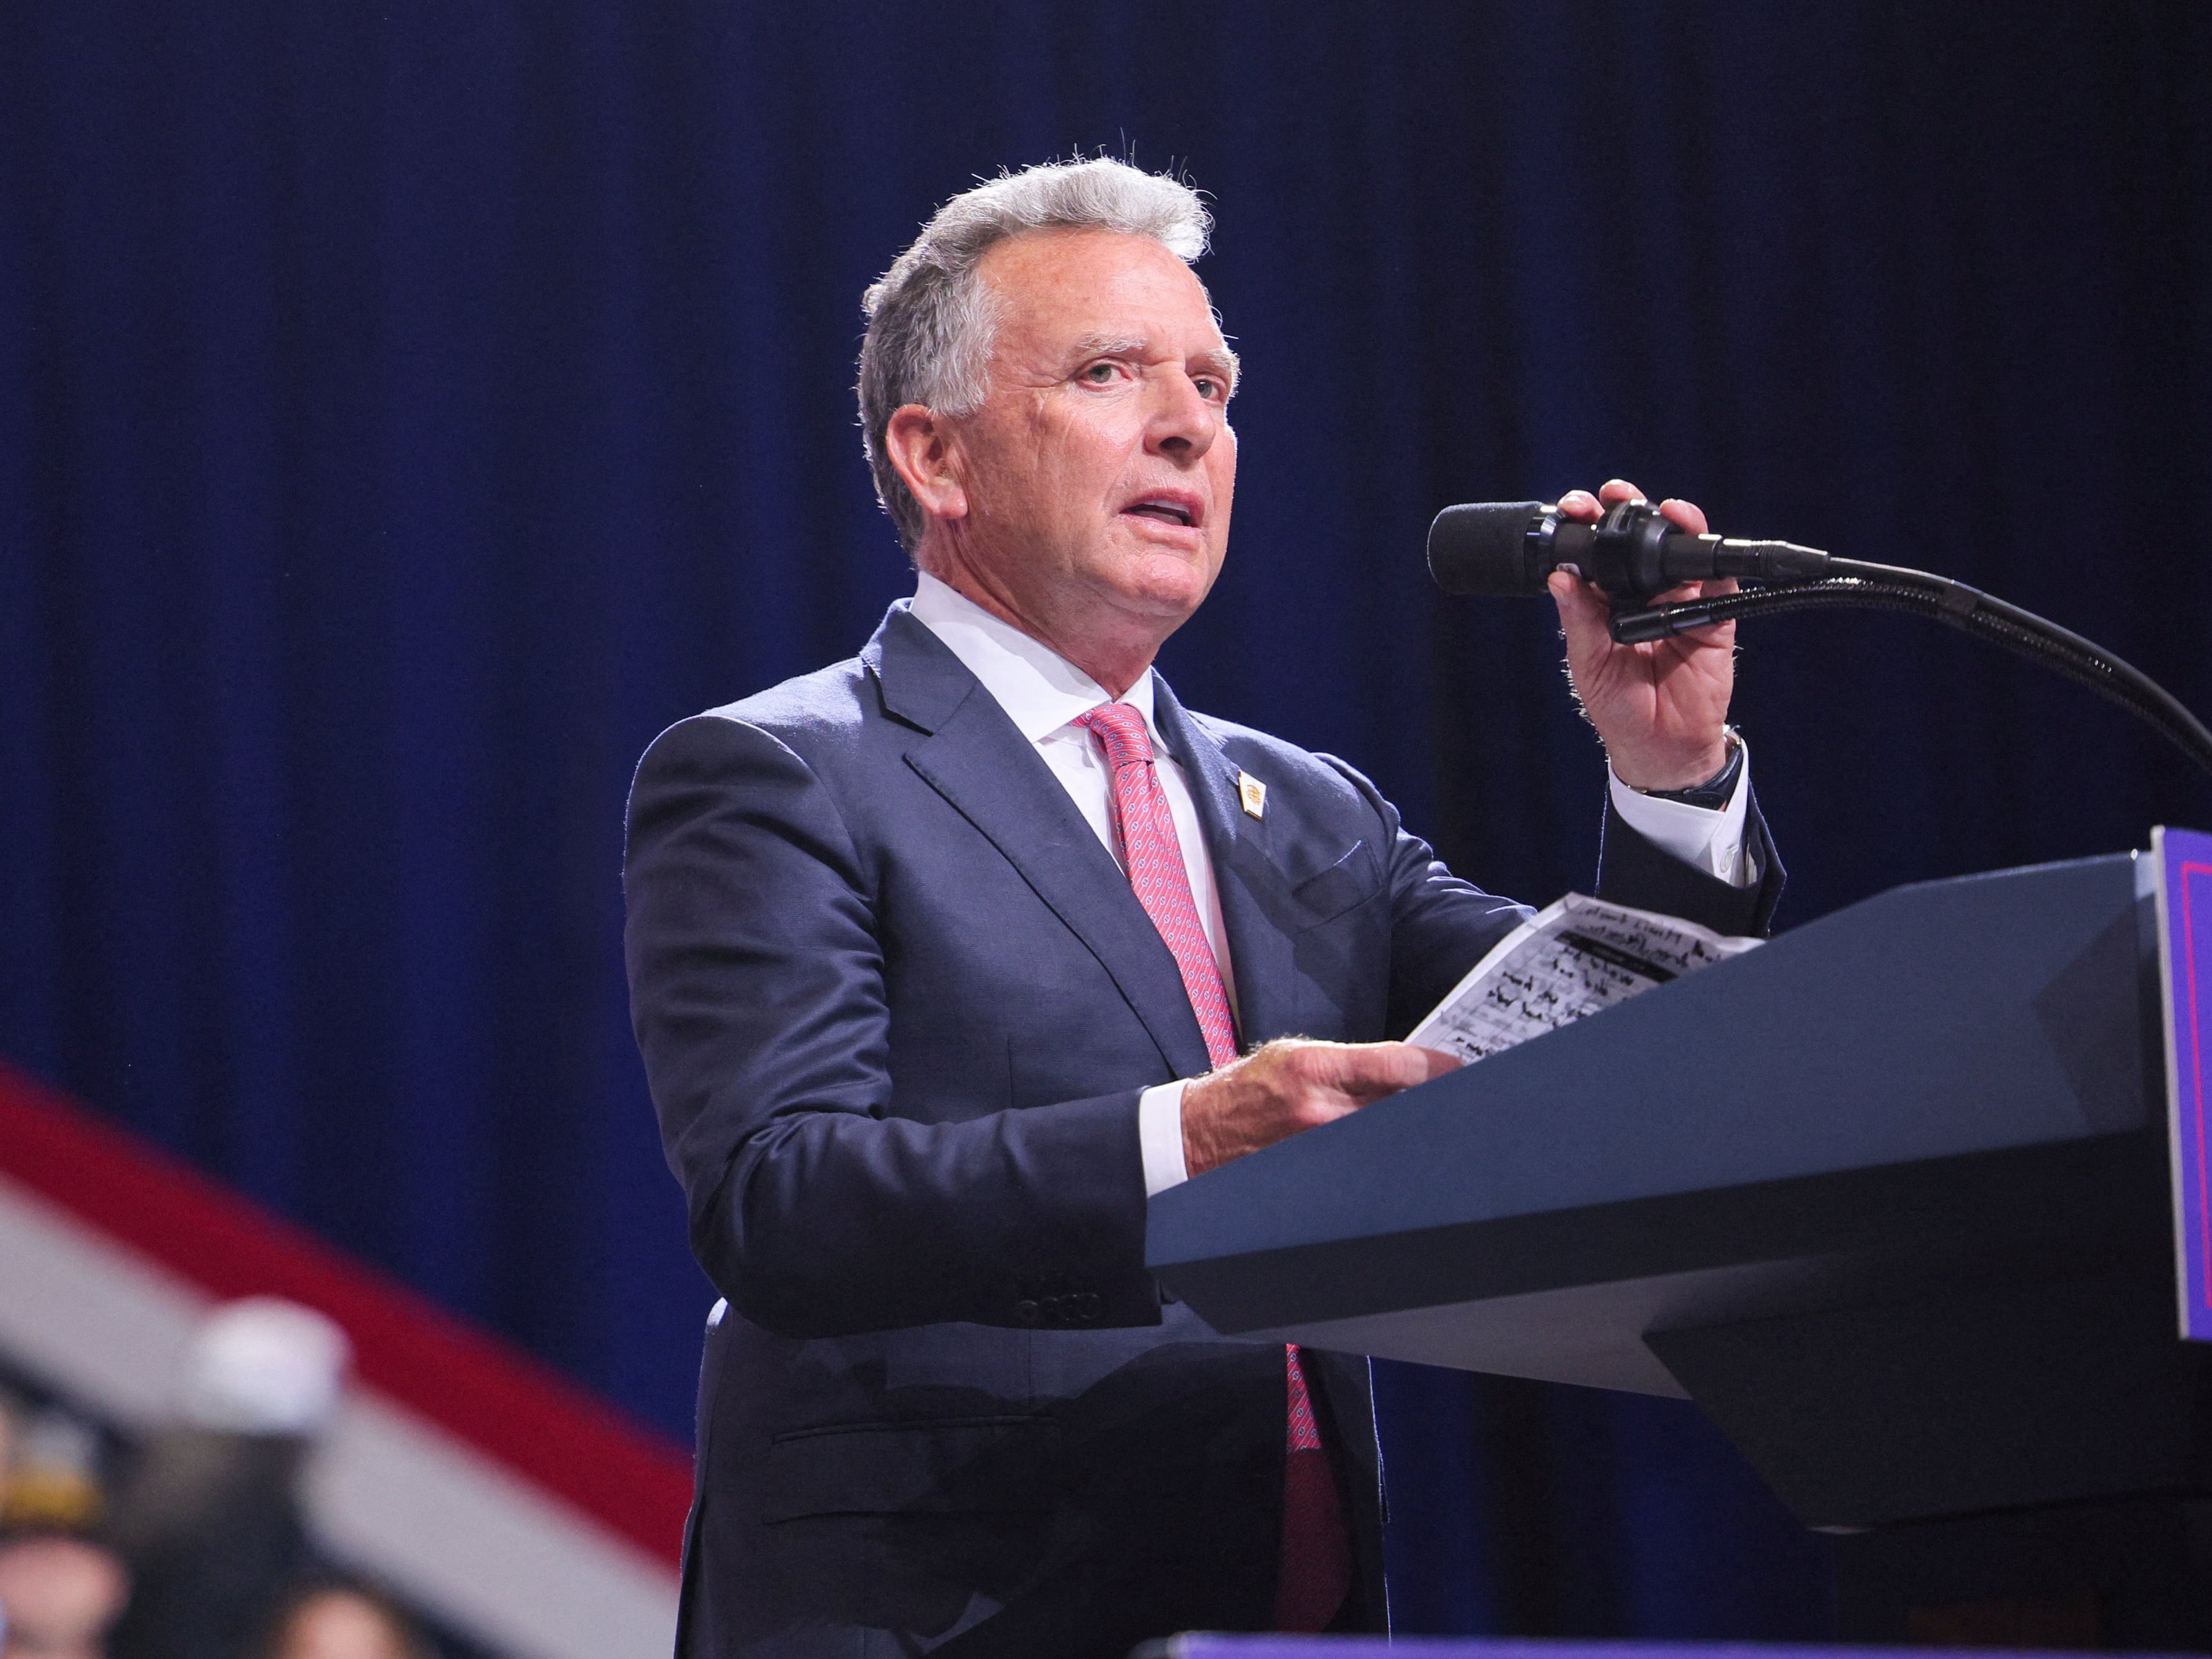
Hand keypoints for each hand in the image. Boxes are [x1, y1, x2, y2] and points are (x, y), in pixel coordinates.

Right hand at [1181, 1038, 1459, 1177]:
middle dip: (1435, 1103)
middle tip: (1463, 1101)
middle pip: (1403, 1107)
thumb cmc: (1245, 1091)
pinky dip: (1387, 1161)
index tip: (1463, 1068)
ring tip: (1436, 1131)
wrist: (1196, 1137)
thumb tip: (1405, 1068)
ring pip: (1390, 1141)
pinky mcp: (1317, 1179)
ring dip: (1416, 1135)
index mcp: (1314, 1068)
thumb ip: (1347, 1062)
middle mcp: (1319, 1111)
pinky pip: (1366, 1169)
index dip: (1439, 1067)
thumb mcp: (1290, 1056)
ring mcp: (1319, 1151)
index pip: (1396, 1064)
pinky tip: (1400, 1159)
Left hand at [1546, 479, 1734, 791]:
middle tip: (1612, 495)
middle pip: (1636, 539)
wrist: (1659, 745)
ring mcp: (1678, 599)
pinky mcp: (1712, 613)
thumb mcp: (1588, 662)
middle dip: (1625, 509)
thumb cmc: (1618, 706)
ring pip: (1676, 548)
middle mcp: (1641, 593)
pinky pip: (1716, 577)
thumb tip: (1559, 575)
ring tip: (1661, 508)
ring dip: (1671, 520)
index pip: (1595, 552)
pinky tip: (1692, 534)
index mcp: (1604, 600)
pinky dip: (1708, 554)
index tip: (1575, 508)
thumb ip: (1578, 618)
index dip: (1586, 525)